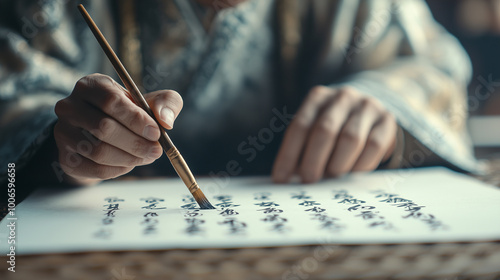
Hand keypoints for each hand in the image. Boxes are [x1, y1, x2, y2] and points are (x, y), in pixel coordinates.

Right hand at [54, 74, 182, 184]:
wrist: (103, 133)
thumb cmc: (131, 112)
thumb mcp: (151, 101)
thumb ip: (166, 103)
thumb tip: (165, 121)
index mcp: (91, 86)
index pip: (110, 101)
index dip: (135, 119)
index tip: (156, 133)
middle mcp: (70, 106)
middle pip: (103, 128)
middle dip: (136, 143)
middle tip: (156, 151)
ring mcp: (63, 132)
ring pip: (98, 151)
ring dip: (129, 158)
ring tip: (146, 156)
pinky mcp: (65, 157)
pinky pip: (94, 168)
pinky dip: (117, 169)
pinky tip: (129, 163)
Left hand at [272, 86, 396, 183]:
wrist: (368, 112)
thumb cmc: (333, 128)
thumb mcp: (314, 130)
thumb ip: (301, 149)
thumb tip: (287, 179)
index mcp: (317, 97)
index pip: (299, 126)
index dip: (288, 154)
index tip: (281, 178)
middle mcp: (342, 97)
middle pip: (324, 131)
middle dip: (313, 160)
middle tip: (307, 181)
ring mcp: (367, 106)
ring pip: (350, 139)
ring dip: (337, 164)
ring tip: (330, 176)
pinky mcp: (387, 120)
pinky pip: (373, 146)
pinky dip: (360, 165)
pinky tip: (351, 174)